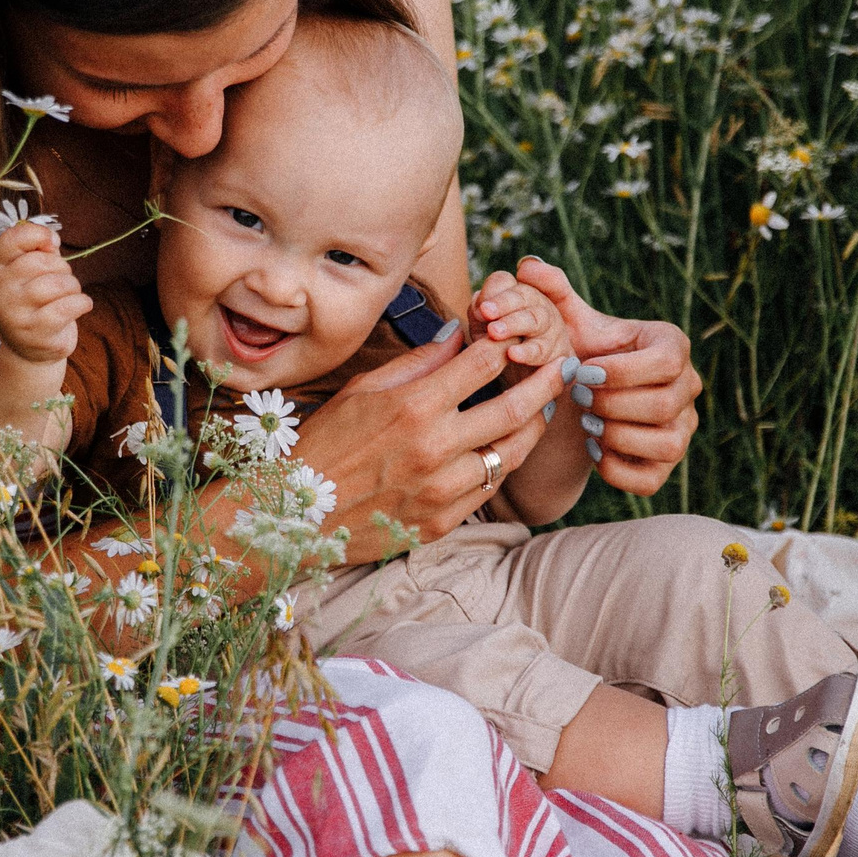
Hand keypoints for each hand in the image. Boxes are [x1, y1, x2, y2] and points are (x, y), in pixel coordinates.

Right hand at [0, 221, 89, 365]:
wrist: (28, 349)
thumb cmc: (37, 302)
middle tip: (64, 280)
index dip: (36, 234)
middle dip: (62, 267)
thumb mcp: (33, 273)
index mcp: (0, 269)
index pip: (9, 240)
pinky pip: (66, 307)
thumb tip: (51, 239)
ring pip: (56, 284)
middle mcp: (2, 290)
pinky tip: (81, 305)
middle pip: (40, 262)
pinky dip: (82, 303)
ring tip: (71, 294)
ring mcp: (15, 314)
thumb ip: (40, 250)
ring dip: (73, 286)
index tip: (52, 243)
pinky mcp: (35, 334)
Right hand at [287, 327, 565, 563]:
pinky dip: (500, 464)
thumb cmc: (322, 444)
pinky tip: (504, 448)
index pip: (484, 363)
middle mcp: (435, 448)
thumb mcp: (362, 390)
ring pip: (511, 453)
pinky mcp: (442, 523)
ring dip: (533, 427)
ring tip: (543, 408)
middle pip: (515, 408)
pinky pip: (489, 489)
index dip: (510, 343)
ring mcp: (443, 490)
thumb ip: (417, 363)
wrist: (294, 516)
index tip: (523, 333)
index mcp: (414, 407)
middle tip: (563, 365)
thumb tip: (458, 334)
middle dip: (546, 381)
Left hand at [472, 268, 572, 370]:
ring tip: (494, 332)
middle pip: (522, 296)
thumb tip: (479, 305)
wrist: (523, 380)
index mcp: (515, 294)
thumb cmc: (499, 347)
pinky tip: (512, 353)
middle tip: (485, 312)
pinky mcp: (559, 352)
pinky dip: (527, 352)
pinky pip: (543, 350)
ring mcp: (551, 328)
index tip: (480, 308)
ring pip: (534, 319)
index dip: (493, 293)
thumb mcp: (483, 328)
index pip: (504, 282)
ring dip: (513, 324)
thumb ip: (480, 310)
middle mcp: (537, 305)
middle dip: (503, 303)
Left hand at [511, 257, 699, 495]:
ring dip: (616, 435)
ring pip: (665, 443)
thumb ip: (551, 292)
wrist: (586, 397)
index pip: (666, 361)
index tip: (582, 372)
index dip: (622, 371)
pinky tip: (593, 448)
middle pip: (663, 404)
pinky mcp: (666, 466)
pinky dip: (616, 468)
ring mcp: (682, 430)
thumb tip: (526, 265)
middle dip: (611, 403)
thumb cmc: (581, 351)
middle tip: (578, 398)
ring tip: (587, 421)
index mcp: (673, 346)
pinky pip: (651, 479)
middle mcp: (689, 388)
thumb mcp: (569, 322)